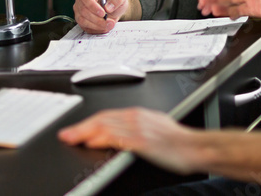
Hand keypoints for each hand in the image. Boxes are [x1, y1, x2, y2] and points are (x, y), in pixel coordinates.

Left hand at [58, 108, 200, 174]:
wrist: (196, 147)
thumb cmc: (179, 141)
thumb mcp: (155, 127)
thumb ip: (136, 127)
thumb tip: (119, 133)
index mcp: (138, 114)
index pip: (106, 115)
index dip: (88, 122)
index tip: (75, 128)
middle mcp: (136, 117)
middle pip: (102, 119)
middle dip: (81, 126)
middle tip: (65, 134)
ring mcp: (138, 128)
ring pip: (105, 127)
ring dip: (85, 132)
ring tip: (72, 139)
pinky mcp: (142, 141)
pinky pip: (117, 138)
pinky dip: (102, 139)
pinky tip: (92, 142)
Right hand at [73, 0, 128, 33]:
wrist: (113, 8)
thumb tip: (108, 7)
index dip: (92, 5)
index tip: (103, 13)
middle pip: (83, 10)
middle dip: (97, 19)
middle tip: (109, 22)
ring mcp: (79, 10)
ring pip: (82, 20)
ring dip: (96, 25)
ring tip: (109, 25)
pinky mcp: (81, 20)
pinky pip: (85, 27)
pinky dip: (95, 29)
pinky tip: (104, 28)